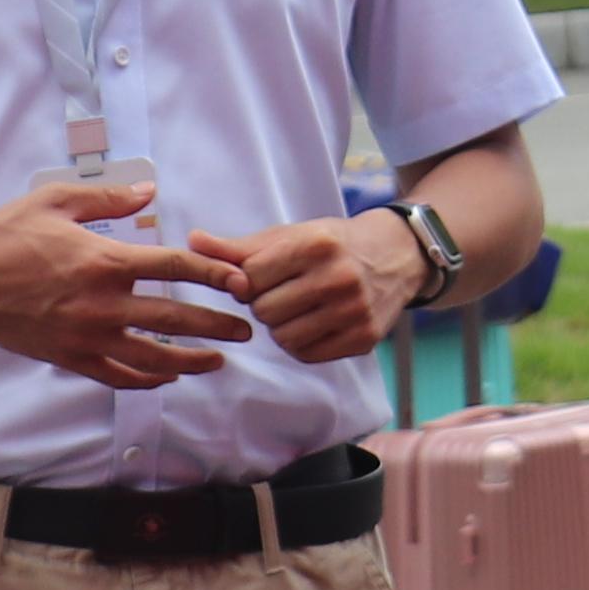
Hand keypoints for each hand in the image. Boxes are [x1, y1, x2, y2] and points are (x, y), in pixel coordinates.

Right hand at [0, 175, 254, 390]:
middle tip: (247, 328)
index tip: (241, 283)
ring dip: (192, 362)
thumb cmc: (5, 234)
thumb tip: (150, 192)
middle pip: (175, 319)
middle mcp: (103, 303)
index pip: (175, 268)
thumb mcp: (56, 201)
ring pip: (153, 357)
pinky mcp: (70, 357)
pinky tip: (166, 376)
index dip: (214, 276)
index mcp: (105, 261)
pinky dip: (146, 379)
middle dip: (218, 326)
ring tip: (219, 362)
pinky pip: (118, 375)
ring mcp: (87, 336)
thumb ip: (108, 198)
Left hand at [221, 210, 422, 366]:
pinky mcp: (363, 338)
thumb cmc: (331, 244)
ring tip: (298, 308)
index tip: (262, 277)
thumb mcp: (290, 235)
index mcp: (315, 245)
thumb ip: (239, 246)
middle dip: (265, 304)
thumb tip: (192, 242)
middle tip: (284, 292)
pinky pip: (307, 354)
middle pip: (264, 311)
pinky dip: (301, 343)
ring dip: (281, 326)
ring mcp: (354, 311)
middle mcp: (338, 278)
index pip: (250, 278)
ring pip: (283, 337)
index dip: (247, 281)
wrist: (396, 255)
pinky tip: (313, 323)